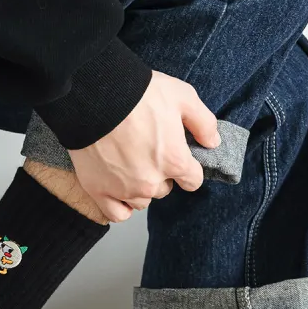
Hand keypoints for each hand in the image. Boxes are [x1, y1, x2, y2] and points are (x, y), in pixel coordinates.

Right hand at [68, 71, 219, 221]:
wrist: (94, 97)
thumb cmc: (138, 94)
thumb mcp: (182, 96)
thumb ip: (203, 122)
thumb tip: (213, 142)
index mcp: (174, 161)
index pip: (193, 181)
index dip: (188, 169)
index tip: (179, 158)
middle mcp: (152, 181)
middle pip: (165, 190)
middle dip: (160, 174)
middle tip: (147, 152)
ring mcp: (125, 190)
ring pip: (142, 201)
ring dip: (140, 189)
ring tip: (130, 167)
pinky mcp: (100, 192)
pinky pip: (117, 214)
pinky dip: (121, 206)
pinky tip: (119, 192)